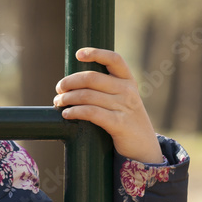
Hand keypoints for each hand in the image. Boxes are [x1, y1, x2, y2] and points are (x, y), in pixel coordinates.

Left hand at [54, 47, 163, 163]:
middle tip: (59, 90)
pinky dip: (75, 112)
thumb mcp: (122, 99)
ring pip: (87, 96)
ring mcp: (125, 107)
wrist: (144, 147)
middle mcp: (128, 91)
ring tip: (58, 103)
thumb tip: (72, 81)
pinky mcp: (119, 124)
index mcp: (127, 80)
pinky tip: (66, 114)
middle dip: (69, 82)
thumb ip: (105, 88)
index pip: (114, 59)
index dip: (96, 53)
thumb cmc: (124, 119)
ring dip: (67, 98)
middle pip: (91, 78)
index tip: (78, 54)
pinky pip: (91, 113)